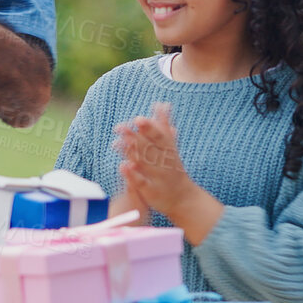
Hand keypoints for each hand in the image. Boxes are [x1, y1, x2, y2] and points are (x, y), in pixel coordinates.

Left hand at [114, 103, 197, 218]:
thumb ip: (164, 126)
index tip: (138, 119)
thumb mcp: (171, 147)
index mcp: (169, 151)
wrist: (184, 199)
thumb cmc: (174, 168)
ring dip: (131, 153)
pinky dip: (133, 175)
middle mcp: (164, 163)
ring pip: (144, 164)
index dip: (149, 128)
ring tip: (117, 142)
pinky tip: (123, 166)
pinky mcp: (151, 191)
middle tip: (120, 127)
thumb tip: (163, 103)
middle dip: (136, 138)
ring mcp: (158, 177)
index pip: (159, 137)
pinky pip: (141, 183)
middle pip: (149, 149)